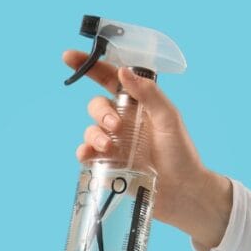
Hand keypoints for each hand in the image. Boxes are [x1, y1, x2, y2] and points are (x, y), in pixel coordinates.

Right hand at [63, 50, 232, 250]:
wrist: (182, 192)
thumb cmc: (181, 153)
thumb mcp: (168, 118)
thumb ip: (148, 93)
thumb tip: (124, 71)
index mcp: (138, 105)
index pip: (110, 79)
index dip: (90, 66)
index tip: (69, 58)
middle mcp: (123, 122)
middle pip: (96, 106)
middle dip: (99, 113)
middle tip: (114, 126)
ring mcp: (113, 144)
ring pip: (89, 130)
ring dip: (94, 135)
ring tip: (109, 147)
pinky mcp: (107, 165)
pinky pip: (86, 154)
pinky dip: (84, 152)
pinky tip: (90, 156)